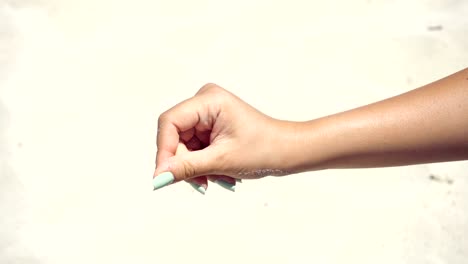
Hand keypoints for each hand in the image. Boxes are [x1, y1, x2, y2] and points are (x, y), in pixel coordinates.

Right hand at [153, 83, 290, 191]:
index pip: (170, 122)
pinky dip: (202, 164)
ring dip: (196, 167)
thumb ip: (186, 168)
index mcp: (209, 100)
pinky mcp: (210, 125)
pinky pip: (194, 147)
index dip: (164, 151)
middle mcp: (205, 101)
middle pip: (175, 136)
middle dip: (185, 163)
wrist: (287, 151)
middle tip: (202, 184)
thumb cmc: (264, 150)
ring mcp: (207, 113)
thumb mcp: (221, 161)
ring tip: (218, 178)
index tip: (163, 177)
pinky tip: (219, 173)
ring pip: (183, 145)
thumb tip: (158, 178)